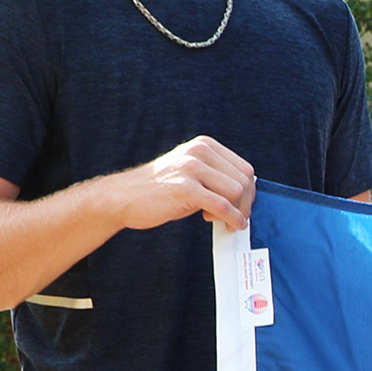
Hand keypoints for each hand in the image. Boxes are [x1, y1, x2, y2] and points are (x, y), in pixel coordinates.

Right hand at [103, 136, 257, 233]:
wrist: (122, 197)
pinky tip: (229, 225)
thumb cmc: (159, 190)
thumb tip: (246, 194)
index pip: (244, 168)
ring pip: (236, 192)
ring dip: (234, 211)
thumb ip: (215, 176)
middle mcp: (199, 151)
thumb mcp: (190, 173)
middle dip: (245, 203)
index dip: (249, 191)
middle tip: (234, 217)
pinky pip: (222, 206)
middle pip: (244, 180)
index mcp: (204, 145)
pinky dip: (232, 219)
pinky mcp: (186, 188)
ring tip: (216, 217)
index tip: (243, 206)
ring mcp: (192, 168)